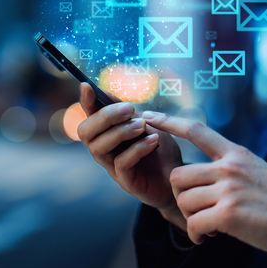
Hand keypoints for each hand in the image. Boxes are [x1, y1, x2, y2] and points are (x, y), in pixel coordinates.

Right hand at [77, 83, 184, 215]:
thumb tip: (108, 94)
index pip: (89, 116)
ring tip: (142, 125)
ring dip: (119, 132)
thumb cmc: (162, 151)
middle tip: (129, 109)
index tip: (87, 86)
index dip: (85, 101)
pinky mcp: (126, 181)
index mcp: (107, 133)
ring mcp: (112, 167)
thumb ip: (130, 113)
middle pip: (85, 132)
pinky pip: (121, 163)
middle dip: (104, 117)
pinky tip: (153, 141)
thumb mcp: (150, 125)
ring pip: (98, 148)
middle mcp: (105, 150)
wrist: (181, 179)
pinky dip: (137, 149)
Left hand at [144, 112, 266, 257]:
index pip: (196, 130)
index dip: (169, 122)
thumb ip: (229, 168)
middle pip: (178, 175)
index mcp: (236, 154)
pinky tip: (208, 237)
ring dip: (190, 217)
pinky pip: (193, 223)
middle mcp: (229, 167)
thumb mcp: (256, 172)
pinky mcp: (229, 213)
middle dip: (182, 197)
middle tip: (198, 211)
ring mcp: (229, 189)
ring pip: (183, 200)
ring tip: (209, 225)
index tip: (149, 116)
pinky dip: (196, 235)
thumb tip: (201, 177)